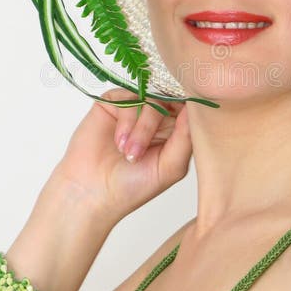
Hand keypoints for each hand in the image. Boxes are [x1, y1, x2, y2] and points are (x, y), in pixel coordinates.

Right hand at [44, 89, 192, 231]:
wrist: (93, 193)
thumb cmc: (133, 187)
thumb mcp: (171, 167)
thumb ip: (187, 138)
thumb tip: (197, 109)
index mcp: (175, 131)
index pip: (190, 108)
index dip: (190, 110)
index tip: (183, 122)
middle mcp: (157, 117)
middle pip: (171, 100)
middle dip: (157, 124)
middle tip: (140, 152)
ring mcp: (135, 109)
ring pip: (150, 99)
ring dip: (141, 128)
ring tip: (129, 154)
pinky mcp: (114, 104)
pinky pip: (128, 97)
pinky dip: (126, 120)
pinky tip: (119, 143)